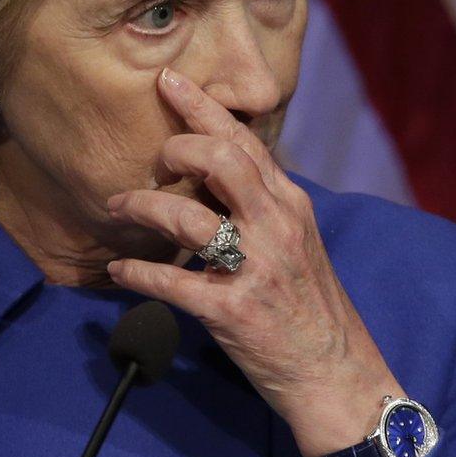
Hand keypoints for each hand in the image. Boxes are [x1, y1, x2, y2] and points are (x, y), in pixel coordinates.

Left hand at [106, 67, 405, 456]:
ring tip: (118, 207)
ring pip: (187, 216)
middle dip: (174, 150)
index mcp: (290, 205)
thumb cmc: (311, 307)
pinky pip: (171, 281)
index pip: (244, 141)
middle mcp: (276, 227)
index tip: (169, 80)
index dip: (203, 107)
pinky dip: (137, 271)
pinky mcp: (233, 311)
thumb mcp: (297, 242)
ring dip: (142, 206)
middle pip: (220, 160)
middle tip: (153, 164)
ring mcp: (256, 268)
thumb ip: (262, 205)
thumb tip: (215, 174)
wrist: (338, 376)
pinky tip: (118, 269)